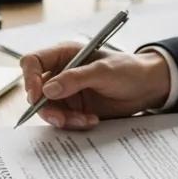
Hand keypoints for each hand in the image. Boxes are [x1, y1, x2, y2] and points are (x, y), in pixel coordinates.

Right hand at [19, 43, 170, 128]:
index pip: (34, 62)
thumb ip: (76, 78)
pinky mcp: (75, 108)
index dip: (29, 77)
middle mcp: (61, 73)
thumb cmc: (129, 69)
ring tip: (84, 119)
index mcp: (65, 55)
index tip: (37, 95)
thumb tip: (48, 90)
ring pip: (48, 109)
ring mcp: (67, 92)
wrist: (147, 87)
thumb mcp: (104, 71)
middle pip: (36, 91)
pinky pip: (63, 120)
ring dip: (63, 118)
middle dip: (46, 107)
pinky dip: (74, 123)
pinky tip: (91, 120)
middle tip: (60, 118)